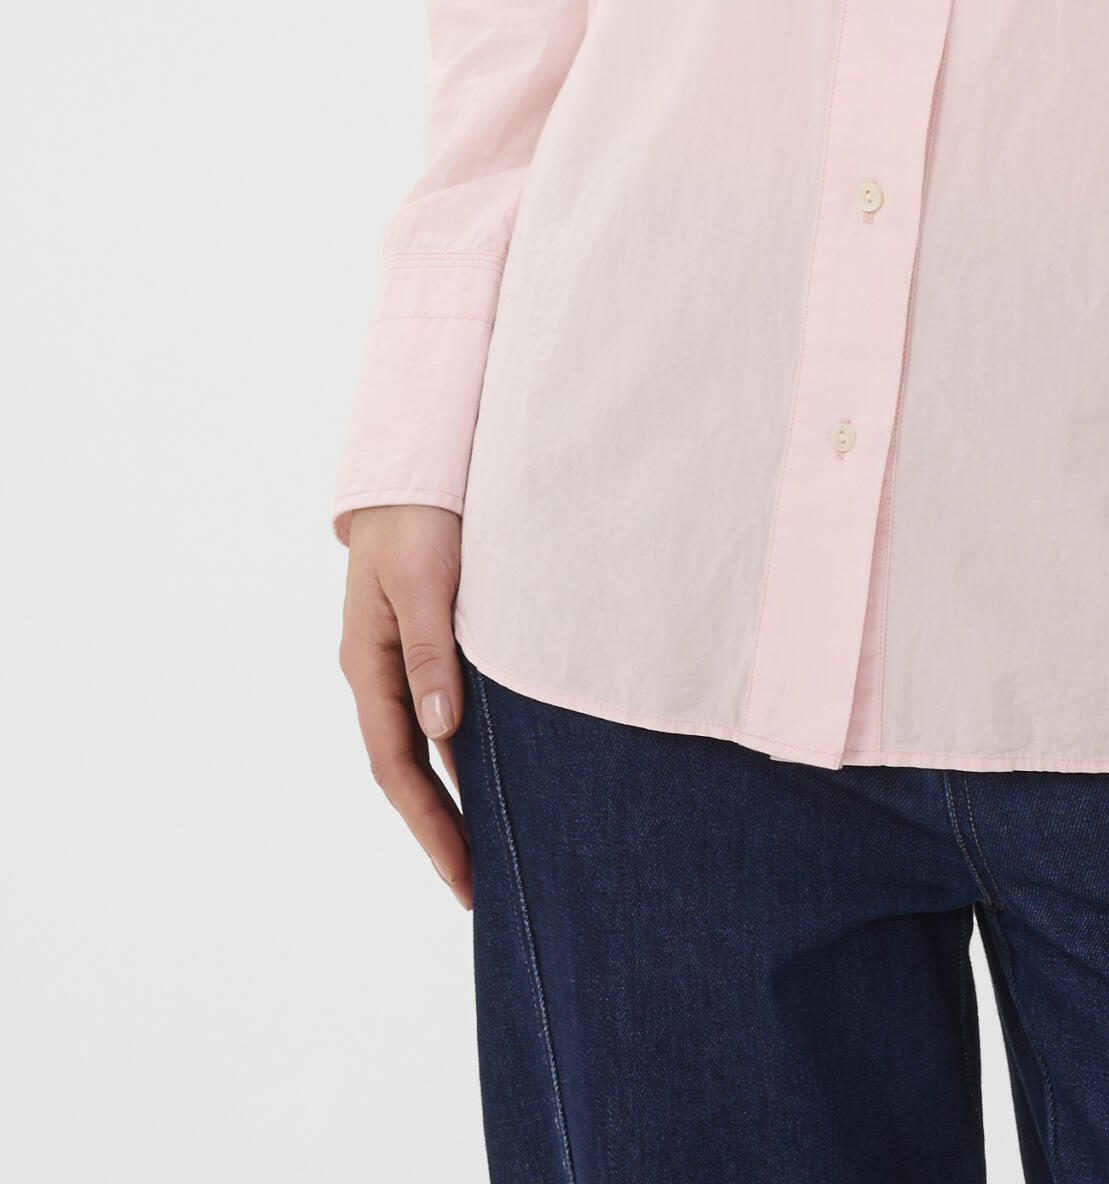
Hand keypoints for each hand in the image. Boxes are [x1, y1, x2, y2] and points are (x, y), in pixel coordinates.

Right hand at [339, 503, 471, 906]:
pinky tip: (497, 772)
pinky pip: (444, 712)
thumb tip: (442, 731)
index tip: (463, 876)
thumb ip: (432, 653)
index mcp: (368, 666)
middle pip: (408, 770)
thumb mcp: (423, 583)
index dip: (430, 826)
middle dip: (441, 830)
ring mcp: (402, 659)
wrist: (413, 464)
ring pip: (427, 746)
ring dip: (455, 796)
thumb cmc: (417, 518)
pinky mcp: (429, 641)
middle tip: (478, 887)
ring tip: (491, 847)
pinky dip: (466, 751)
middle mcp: (381, 672)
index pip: (397, 767)